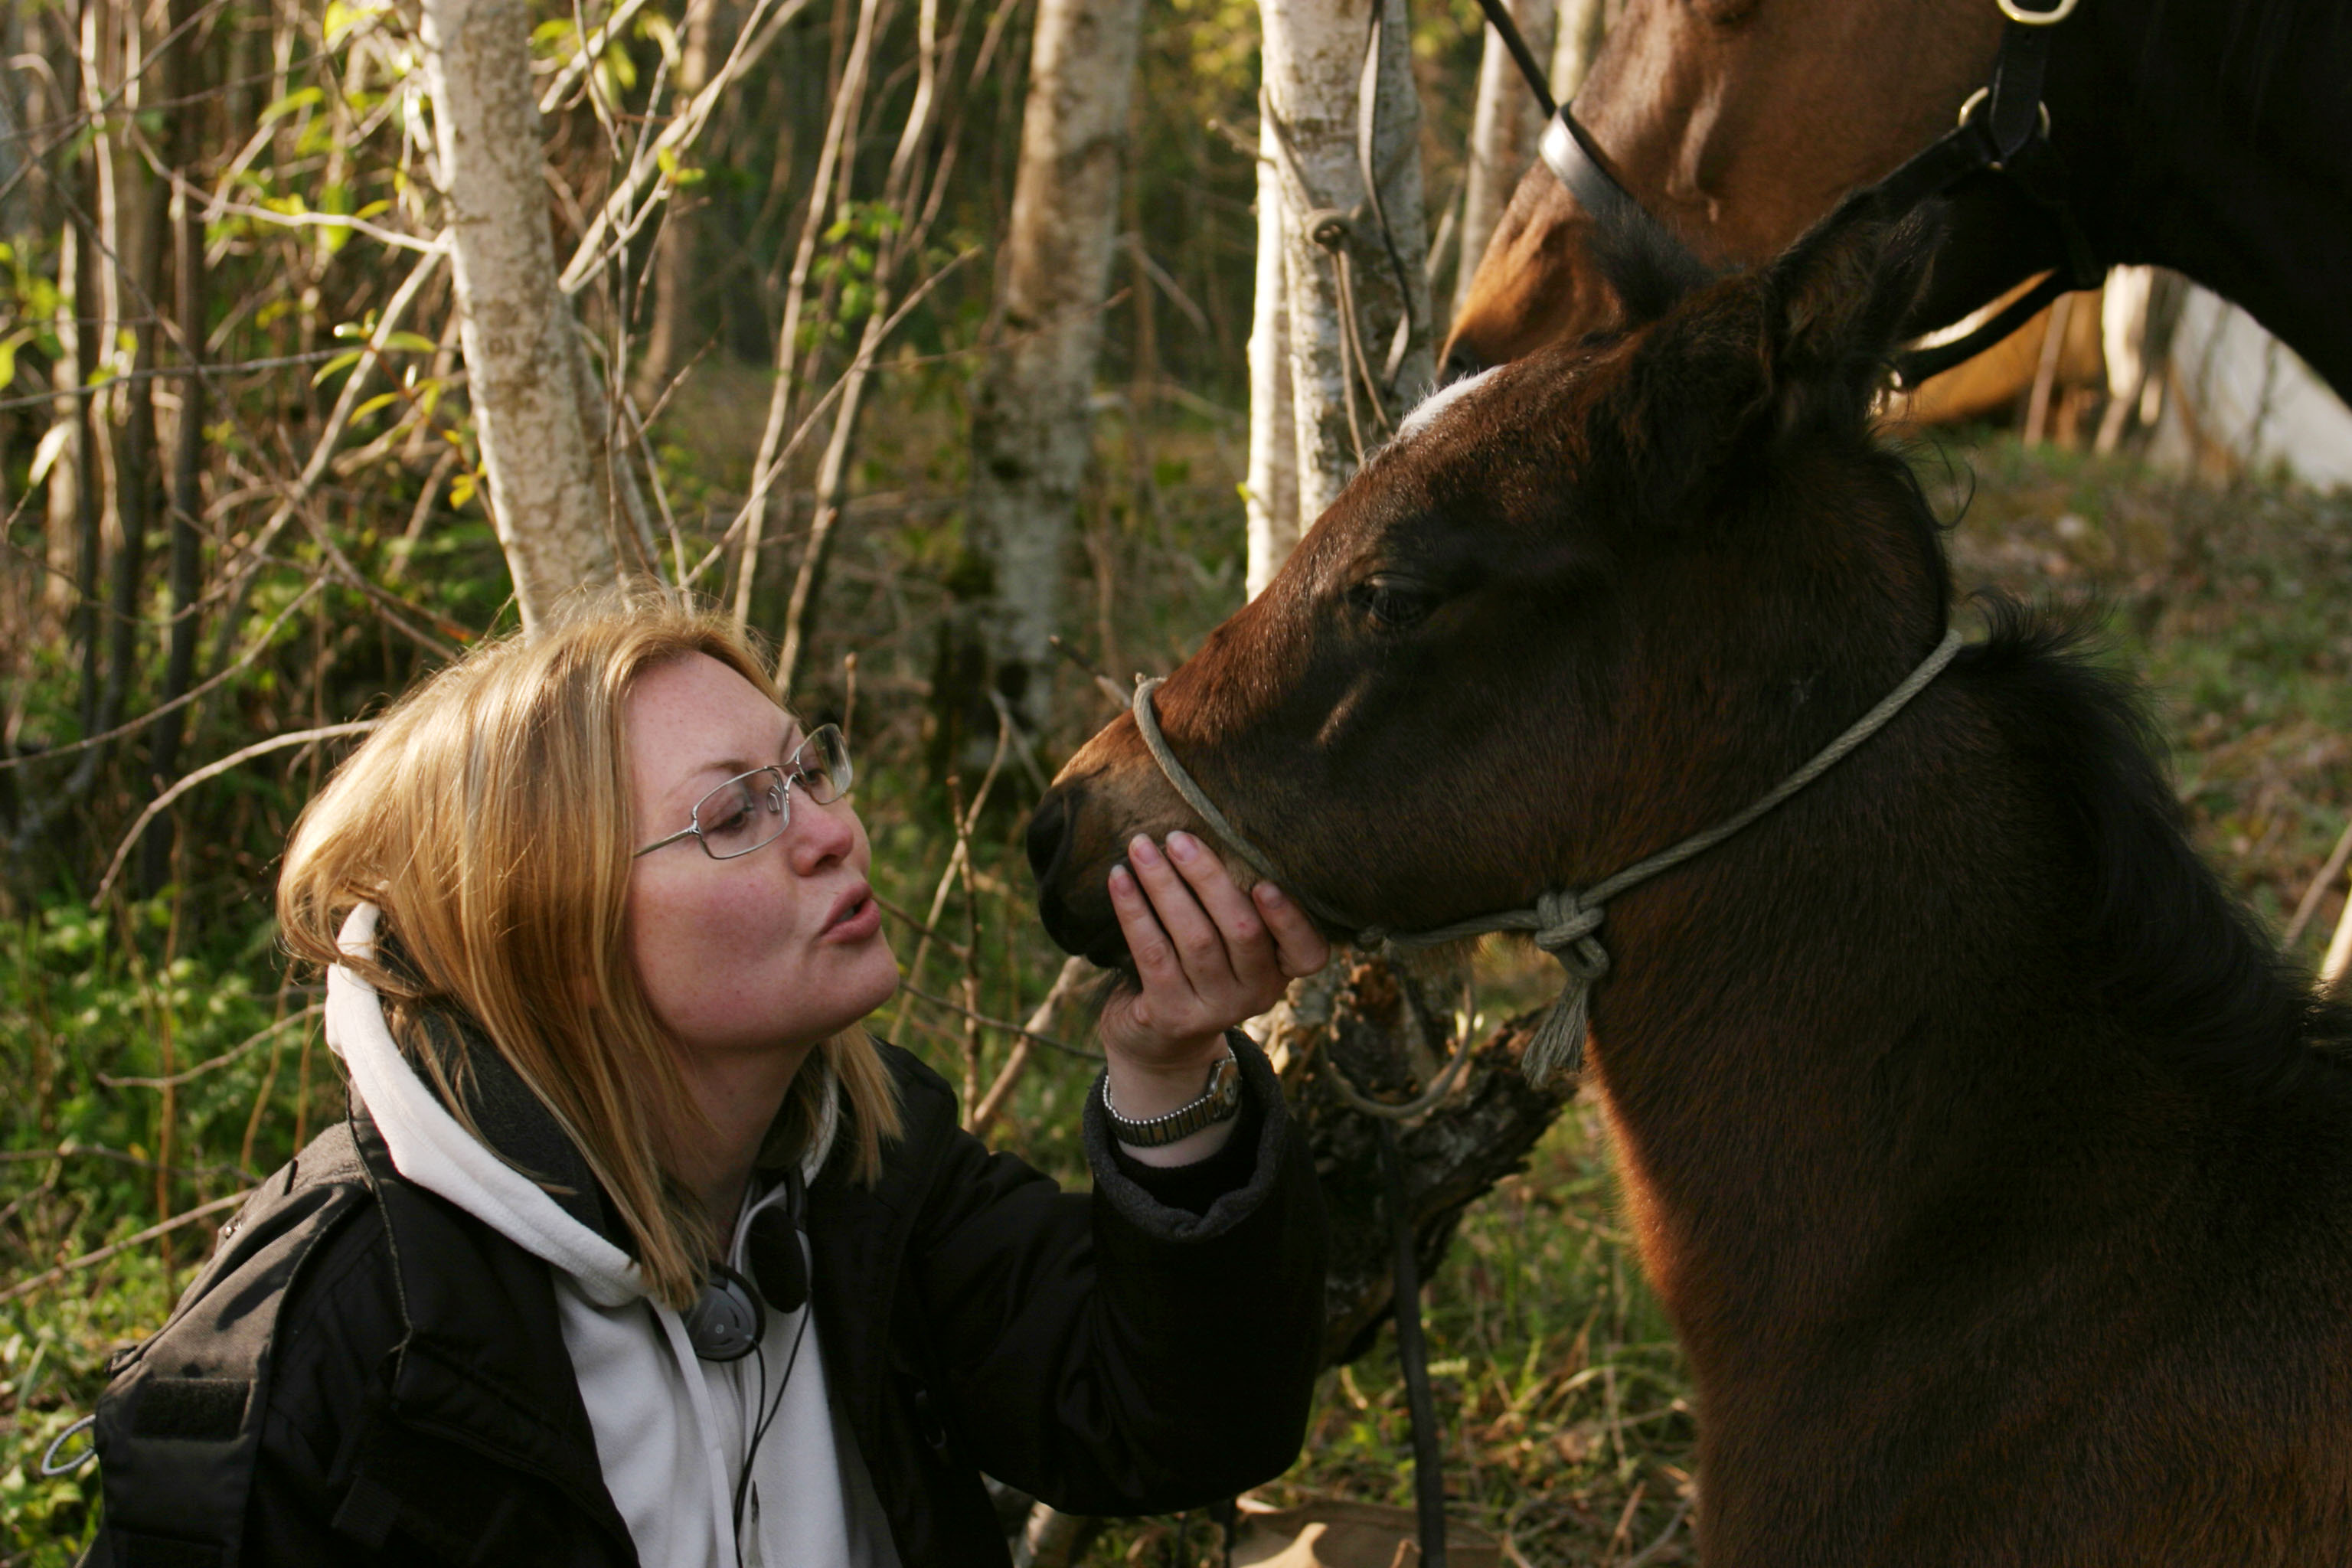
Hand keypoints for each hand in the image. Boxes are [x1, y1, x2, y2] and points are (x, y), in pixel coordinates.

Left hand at [1097, 831, 1328, 1160]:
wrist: (1158, 1042)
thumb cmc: (1197, 970)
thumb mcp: (1230, 946)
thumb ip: (1235, 905)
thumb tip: (1205, 833)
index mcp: (1281, 970)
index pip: (1308, 952)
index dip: (1290, 919)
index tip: (1265, 883)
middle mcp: (1257, 994)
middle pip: (1242, 930)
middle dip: (1208, 877)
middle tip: (1177, 838)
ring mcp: (1215, 1009)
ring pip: (1194, 937)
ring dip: (1164, 885)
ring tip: (1141, 848)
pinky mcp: (1171, 1015)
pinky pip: (1152, 953)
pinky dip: (1134, 910)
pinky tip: (1119, 879)